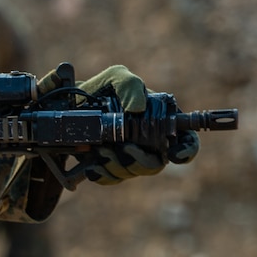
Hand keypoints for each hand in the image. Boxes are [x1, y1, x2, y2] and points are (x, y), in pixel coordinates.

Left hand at [70, 65, 199, 183]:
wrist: (70, 104)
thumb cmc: (101, 89)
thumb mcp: (115, 77)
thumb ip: (129, 85)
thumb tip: (137, 108)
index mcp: (161, 121)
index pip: (186, 141)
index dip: (186, 150)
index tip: (174, 153)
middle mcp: (148, 142)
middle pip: (155, 164)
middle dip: (140, 161)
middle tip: (122, 148)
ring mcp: (128, 156)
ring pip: (132, 172)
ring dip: (117, 165)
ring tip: (100, 149)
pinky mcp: (108, 165)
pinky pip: (111, 179)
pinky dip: (102, 175)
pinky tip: (92, 166)